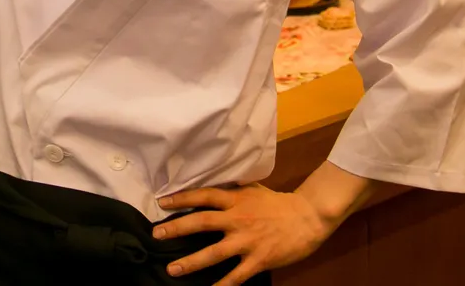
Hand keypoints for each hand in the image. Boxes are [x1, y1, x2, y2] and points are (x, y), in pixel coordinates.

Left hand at [153, 184, 331, 283]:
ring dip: (191, 262)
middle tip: (157, 235)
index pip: (203, 196)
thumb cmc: (277, 203)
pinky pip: (236, 276)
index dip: (181, 199)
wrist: (307, 217)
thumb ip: (231, 191)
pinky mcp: (259, 260)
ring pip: (214, 253)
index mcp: (235, 200)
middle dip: (177, 229)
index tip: (161, 203)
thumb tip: (210, 188)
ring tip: (173, 269)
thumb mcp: (252, 189)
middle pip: (202, 223)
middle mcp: (238, 219)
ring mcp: (247, 241)